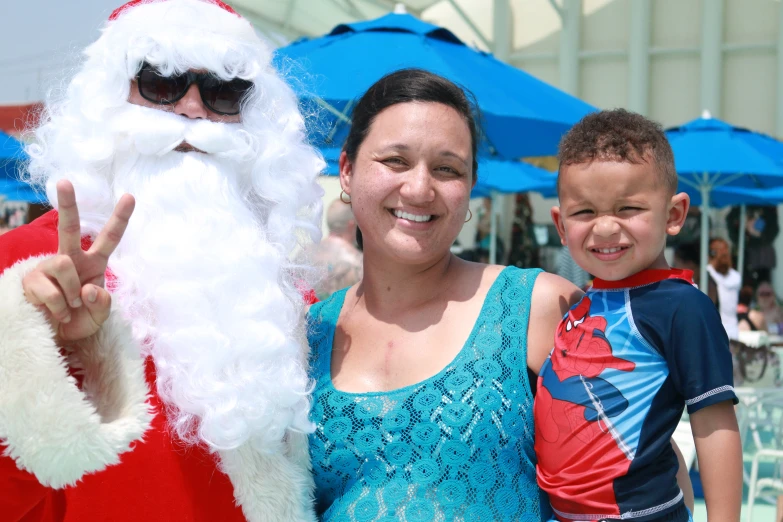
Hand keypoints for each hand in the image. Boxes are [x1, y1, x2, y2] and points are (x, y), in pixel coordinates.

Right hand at [22, 180, 134, 341]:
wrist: (56, 338)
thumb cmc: (80, 321)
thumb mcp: (99, 316)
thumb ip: (102, 304)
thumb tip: (89, 289)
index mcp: (94, 263)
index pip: (109, 238)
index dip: (119, 218)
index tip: (130, 196)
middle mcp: (71, 260)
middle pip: (69, 228)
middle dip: (67, 204)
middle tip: (64, 181)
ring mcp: (50, 267)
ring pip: (63, 265)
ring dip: (71, 292)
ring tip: (70, 306)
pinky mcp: (32, 280)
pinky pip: (51, 289)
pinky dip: (59, 307)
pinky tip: (57, 312)